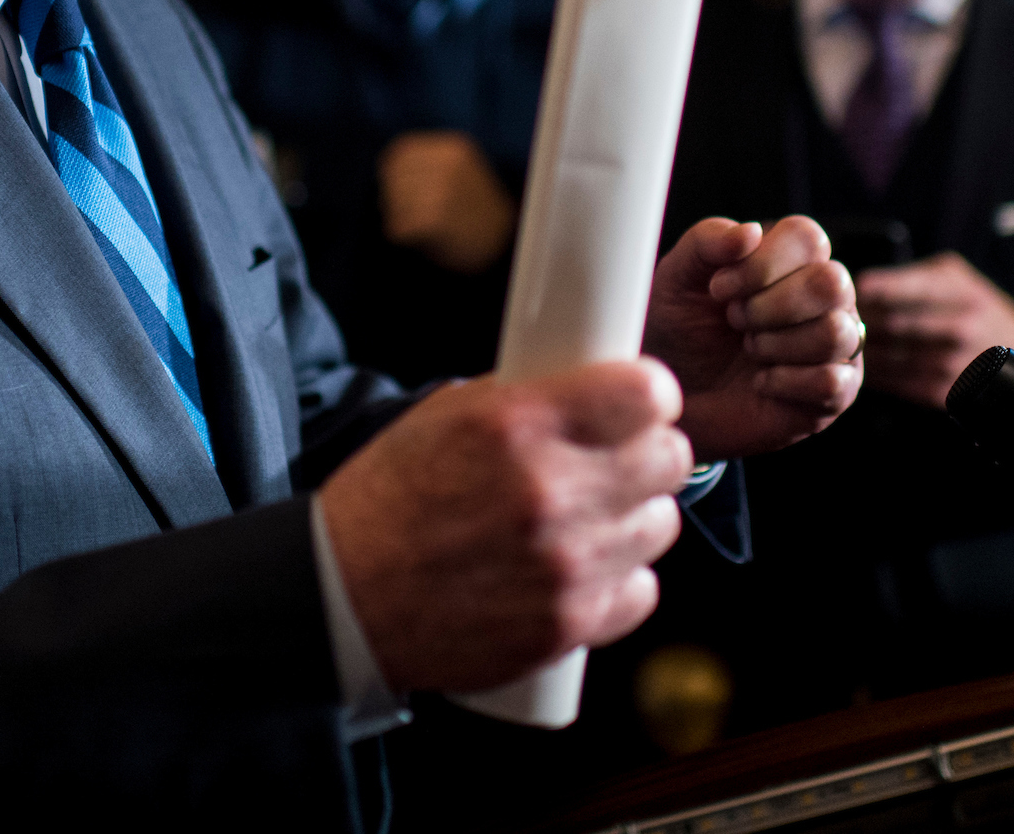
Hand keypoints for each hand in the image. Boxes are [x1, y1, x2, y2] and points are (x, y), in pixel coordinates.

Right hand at [320, 361, 692, 691]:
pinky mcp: (565, 625)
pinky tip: (584, 567)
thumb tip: (594, 389)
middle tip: (619, 457)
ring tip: (593, 515)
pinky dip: (620, 579)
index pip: (646, 394)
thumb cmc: (389, 499)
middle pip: (669, 459)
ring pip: (662, 524)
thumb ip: (529, 398)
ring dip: (635, 516)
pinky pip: (640, 590)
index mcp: (518, 425)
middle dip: (648, 451)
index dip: (650, 394)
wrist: (344, 596)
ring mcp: (563, 565)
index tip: (640, 401)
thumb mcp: (447, 413)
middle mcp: (549, 492)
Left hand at [378, 131, 517, 273]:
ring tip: (410, 227)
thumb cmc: (476, 208)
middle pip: (394, 177)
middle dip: (392, 197)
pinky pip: (398, 226)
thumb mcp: (460, 171)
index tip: (396, 189)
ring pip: (394, 202)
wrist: (506, 243)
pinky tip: (413, 239)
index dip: (391, 171)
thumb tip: (385, 173)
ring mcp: (442, 190)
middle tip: (403, 214)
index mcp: (453, 148)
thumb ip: (429, 164)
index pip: (401, 151)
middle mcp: (448, 165)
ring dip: (395, 217)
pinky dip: (399, 234)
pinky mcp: (436, 219)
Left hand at [642, 216, 862, 459]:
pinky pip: (832, 382)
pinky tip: (761, 383)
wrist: (674, 391)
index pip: (808, 238)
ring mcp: (836, 345)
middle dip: (770, 307)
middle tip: (735, 321)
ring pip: (834, 332)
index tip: (719, 289)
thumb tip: (751, 232)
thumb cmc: (680, 329)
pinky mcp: (836, 392)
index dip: (761, 264)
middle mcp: (823, 296)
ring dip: (776, 344)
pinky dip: (786, 382)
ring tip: (750, 350)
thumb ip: (707, 241)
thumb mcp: (677, 276)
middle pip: (831, 283)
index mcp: (793, 257)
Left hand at [856, 252, 1013, 406]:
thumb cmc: (975, 303)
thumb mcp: (954, 274)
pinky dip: (875, 374)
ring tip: (843, 343)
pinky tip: (864, 365)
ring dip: (861, 350)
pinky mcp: (946, 392)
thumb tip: (860, 286)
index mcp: (958, 291)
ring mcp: (953, 363)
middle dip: (857, 321)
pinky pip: (897, 383)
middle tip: (833, 319)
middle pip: (887, 324)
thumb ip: (911, 276)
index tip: (845, 293)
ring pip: (888, 357)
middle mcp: (958, 327)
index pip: (895, 289)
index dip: (863, 292)